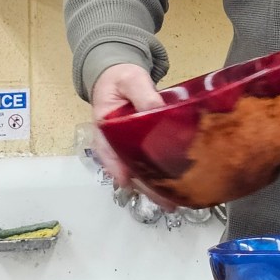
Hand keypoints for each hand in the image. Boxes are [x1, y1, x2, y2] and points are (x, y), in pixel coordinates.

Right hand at [90, 63, 165, 194]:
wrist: (121, 76)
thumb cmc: (122, 78)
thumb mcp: (131, 79)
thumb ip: (142, 93)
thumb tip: (156, 109)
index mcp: (105, 127)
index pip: (107, 151)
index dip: (116, 167)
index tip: (128, 181)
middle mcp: (113, 142)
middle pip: (126, 168)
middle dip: (144, 187)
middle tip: (164, 203)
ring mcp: (126, 146)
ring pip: (137, 170)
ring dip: (152, 186)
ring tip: (172, 202)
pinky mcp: (140, 145)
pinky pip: (147, 162)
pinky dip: (158, 175)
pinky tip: (174, 185)